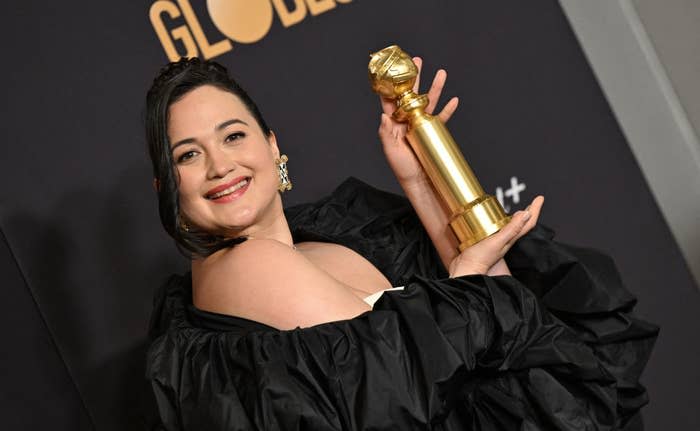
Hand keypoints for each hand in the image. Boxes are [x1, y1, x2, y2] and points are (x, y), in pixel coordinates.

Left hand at [378, 57, 459, 184]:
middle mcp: (407, 121)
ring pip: (429, 102)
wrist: (420, 181)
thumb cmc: (402, 169)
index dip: (393, 85)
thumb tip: (383, 114)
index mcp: (394, 123)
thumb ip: (386, 133)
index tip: (395, 69)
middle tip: (418, 61)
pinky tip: (454, 99)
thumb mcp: (391, 151)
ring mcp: (421, 125)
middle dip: (415, 78)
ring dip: (436, 88)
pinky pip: (443, 118)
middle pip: (412, 95)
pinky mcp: (433, 132)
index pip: (392, 100)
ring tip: (441, 72)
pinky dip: (449, 109)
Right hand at [448, 196, 544, 276]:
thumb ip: (511, 229)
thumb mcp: (497, 241)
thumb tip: (525, 214)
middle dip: (528, 212)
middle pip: (521, 224)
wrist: (466, 269)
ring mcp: (496, 241)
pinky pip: (496, 230)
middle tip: (533, 203)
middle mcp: (505, 239)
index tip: (539, 198)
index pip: (528, 223)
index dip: (535, 209)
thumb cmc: (480, 258)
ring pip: (509, 227)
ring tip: (517, 210)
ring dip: (514, 217)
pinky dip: (498, 223)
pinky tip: (493, 221)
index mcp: (510, 238)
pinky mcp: (486, 242)